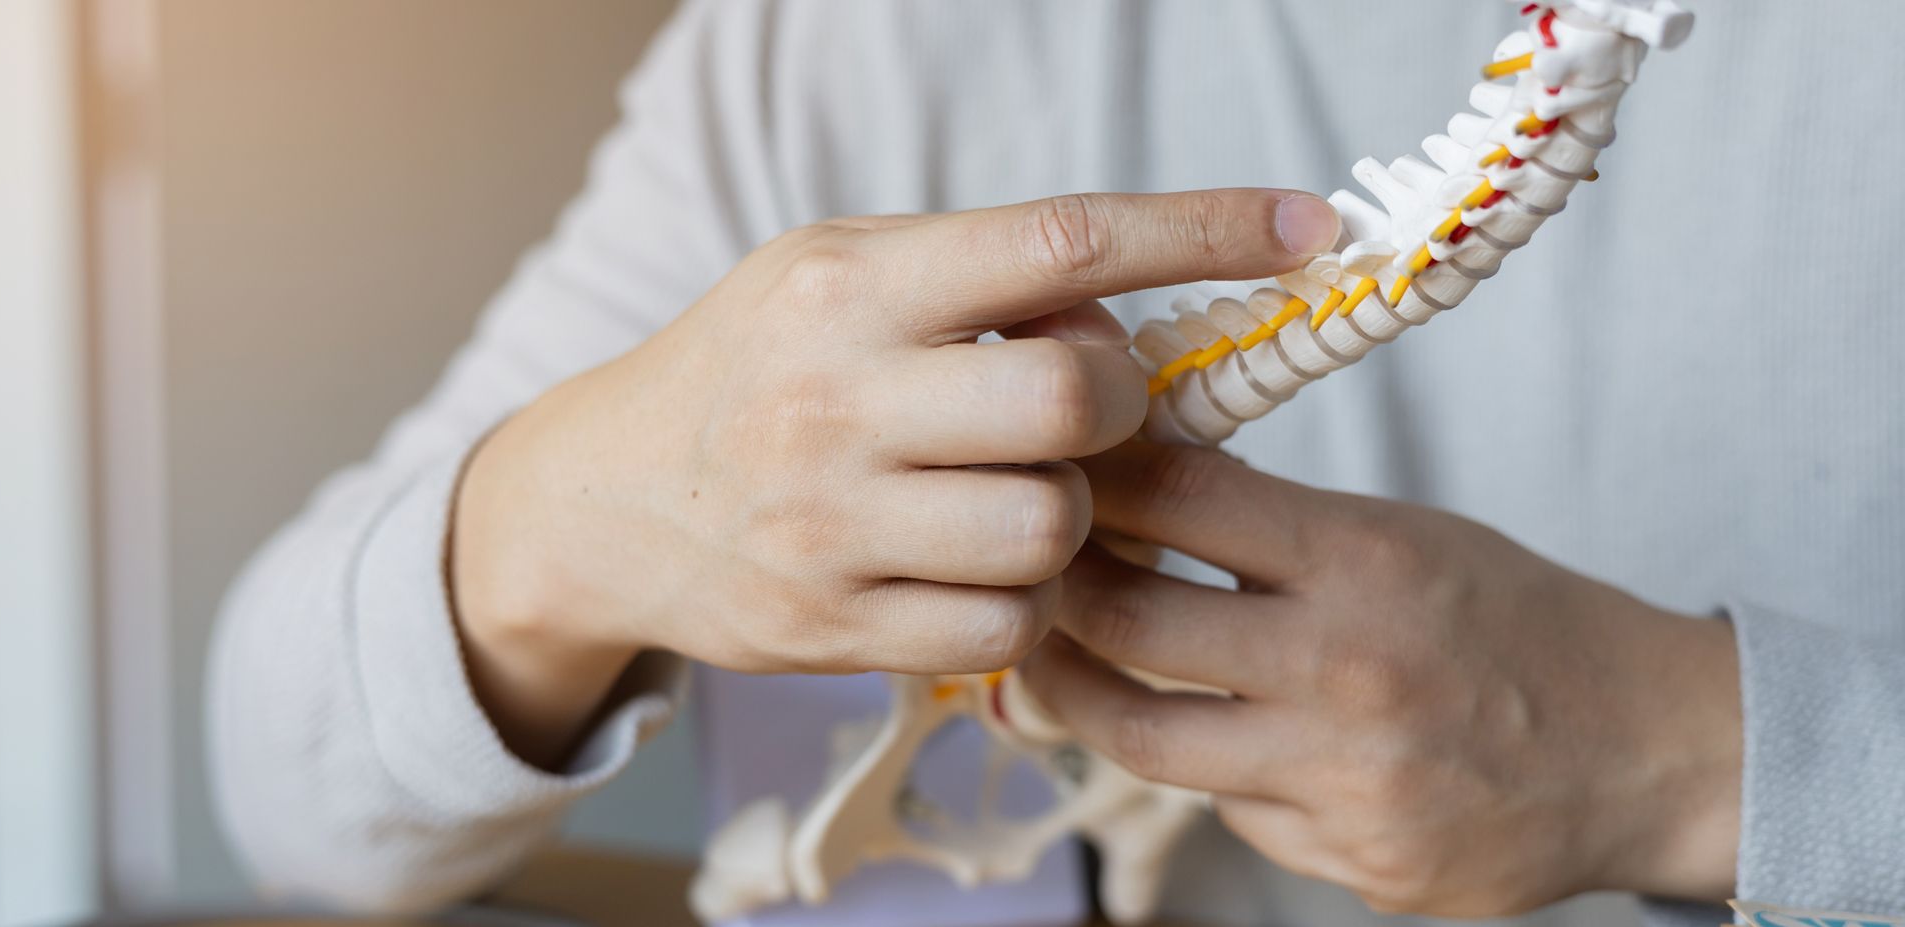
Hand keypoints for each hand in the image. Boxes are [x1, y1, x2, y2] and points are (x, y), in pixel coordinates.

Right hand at [450, 191, 1341, 764]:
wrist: (605, 499)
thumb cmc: (752, 370)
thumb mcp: (832, 279)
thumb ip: (972, 281)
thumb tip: (1134, 311)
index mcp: (849, 283)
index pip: (1060, 240)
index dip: (1202, 228)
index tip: (1307, 224)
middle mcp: (835, 394)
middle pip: (1077, 397)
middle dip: (1123, 403)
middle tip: (1092, 406)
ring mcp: (831, 520)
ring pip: (1055, 526)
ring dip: (1075, 513)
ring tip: (1017, 491)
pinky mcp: (834, 625)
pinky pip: (1009, 625)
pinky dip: (1030, 598)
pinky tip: (980, 561)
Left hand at [1022, 441, 1741, 915]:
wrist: (1648, 748)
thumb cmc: (1517, 621)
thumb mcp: (1406, 536)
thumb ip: (1276, 528)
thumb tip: (1128, 496)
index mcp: (1366, 562)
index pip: (1177, 498)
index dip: (1088, 480)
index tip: (1044, 472)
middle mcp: (1349, 673)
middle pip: (1126, 626)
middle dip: (1049, 594)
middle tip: (1017, 576)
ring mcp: (1349, 784)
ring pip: (1146, 741)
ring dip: (1076, 696)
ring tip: (1050, 664)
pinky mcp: (1357, 866)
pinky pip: (1231, 814)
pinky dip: (1210, 773)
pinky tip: (1223, 741)